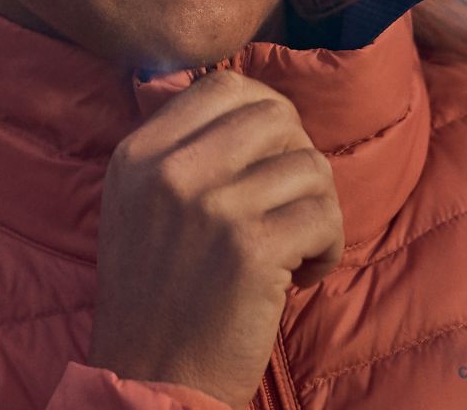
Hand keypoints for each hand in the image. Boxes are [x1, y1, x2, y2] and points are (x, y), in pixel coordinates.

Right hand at [87, 70, 343, 407]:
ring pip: (309, 165)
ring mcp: (211, 204)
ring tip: (295, 250)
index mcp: (138, 154)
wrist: (149, 380)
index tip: (272, 161)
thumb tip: (254, 101)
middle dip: (298, 159)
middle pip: (275, 115)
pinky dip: (328, 247)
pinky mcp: (251, 246)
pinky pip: (325, 214)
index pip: (224, 85)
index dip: (268, 116)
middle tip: (290, 206)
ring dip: (318, 209)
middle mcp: (170, 170)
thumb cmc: (156, 298)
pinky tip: (302, 276)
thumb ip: (181, 150)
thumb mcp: (138, 206)